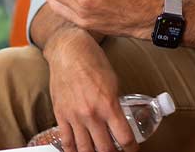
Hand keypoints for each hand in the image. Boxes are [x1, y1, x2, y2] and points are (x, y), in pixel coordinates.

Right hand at [45, 28, 136, 151]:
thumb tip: (119, 118)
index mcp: (109, 104)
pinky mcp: (60, 115)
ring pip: (84, 149)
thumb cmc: (95, 62)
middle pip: (104, 148)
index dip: (131, 149)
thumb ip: (116, 103)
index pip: (124, 137)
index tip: (134, 151)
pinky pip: (66, 141)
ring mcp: (74, 117)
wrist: (70, 52)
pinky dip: (73, 151)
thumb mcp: (114, 81)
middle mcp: (91, 114)